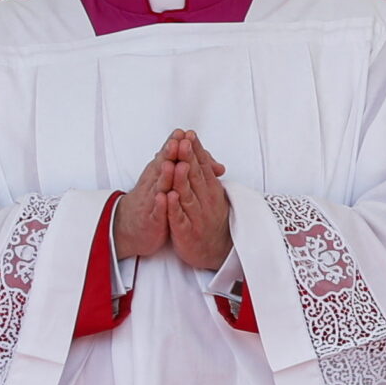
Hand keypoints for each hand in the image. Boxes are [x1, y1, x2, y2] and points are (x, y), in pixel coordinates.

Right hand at [112, 133, 178, 259]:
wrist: (133, 225)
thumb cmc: (155, 199)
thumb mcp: (171, 181)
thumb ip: (189, 168)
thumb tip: (211, 161)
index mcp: (160, 173)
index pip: (169, 156)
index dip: (176, 145)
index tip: (184, 132)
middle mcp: (154, 183)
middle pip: (162, 166)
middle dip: (169, 154)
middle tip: (176, 142)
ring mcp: (152, 200)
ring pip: (158, 186)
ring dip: (164, 175)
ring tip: (169, 164)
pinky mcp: (152, 218)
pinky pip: (156, 211)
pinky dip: (159, 204)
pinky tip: (162, 197)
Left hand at [164, 129, 231, 271]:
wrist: (215, 250)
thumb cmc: (210, 218)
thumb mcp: (210, 194)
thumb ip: (206, 174)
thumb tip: (205, 154)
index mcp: (209, 189)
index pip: (201, 165)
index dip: (195, 150)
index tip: (189, 134)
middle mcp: (205, 199)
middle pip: (195, 175)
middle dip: (188, 158)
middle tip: (184, 141)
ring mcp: (195, 215)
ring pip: (187, 194)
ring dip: (182, 179)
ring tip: (178, 165)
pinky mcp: (186, 231)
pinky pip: (179, 217)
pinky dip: (174, 207)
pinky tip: (169, 197)